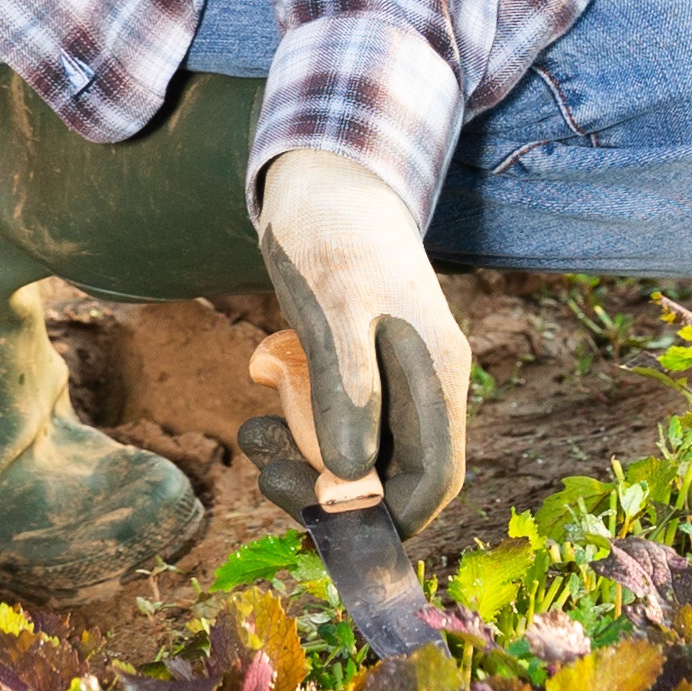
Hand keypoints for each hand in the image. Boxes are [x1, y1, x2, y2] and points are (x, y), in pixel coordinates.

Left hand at [240, 146, 469, 539]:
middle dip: (332, 492)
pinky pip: (343, 423)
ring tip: (255, 434)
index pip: (434, 480)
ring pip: (365, 454)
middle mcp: (426, 379)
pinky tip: (267, 404)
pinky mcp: (365, 364)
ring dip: (308, 463)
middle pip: (396, 475)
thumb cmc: (330, 232)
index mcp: (436, 371)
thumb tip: (347, 478)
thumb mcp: (332, 306)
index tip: (319, 517)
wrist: (325, 173)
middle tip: (266, 470)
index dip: (385, 516)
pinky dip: (303, 431)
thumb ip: (346, 390)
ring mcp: (397, 372)